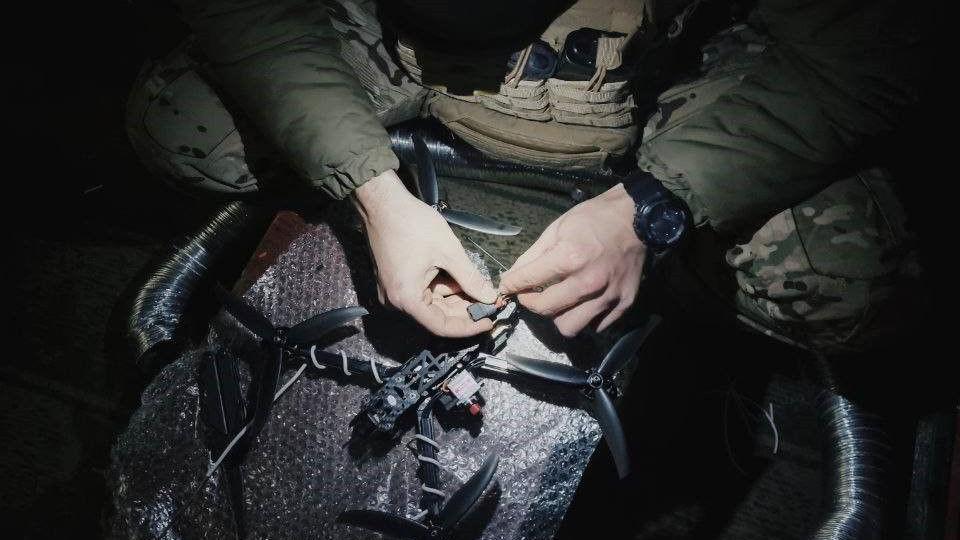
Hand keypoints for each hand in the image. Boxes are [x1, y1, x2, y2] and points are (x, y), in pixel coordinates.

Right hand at [354, 170, 497, 336]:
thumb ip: (471, 278)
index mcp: (406, 298)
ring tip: (479, 287)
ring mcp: (394, 291)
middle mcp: (396, 301)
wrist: (383, 202)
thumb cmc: (413, 224)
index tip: (488, 320)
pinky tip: (461, 279)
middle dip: (464, 310)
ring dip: (455, 297)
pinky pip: (423, 291)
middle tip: (489, 301)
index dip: (468, 326)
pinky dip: (442, 287)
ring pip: (432, 303)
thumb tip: (489, 297)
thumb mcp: (448, 252)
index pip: (441, 326)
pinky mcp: (396, 281)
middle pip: (436, 316)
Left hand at [500, 184, 644, 336]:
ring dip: (559, 316)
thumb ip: (533, 255)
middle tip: (532, 294)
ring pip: (570, 327)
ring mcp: (608, 296)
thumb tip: (513, 277)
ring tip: (560, 302)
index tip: (506, 288)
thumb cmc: (595, 219)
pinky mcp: (624, 303)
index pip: (528, 281)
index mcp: (570, 258)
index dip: (511, 286)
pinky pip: (595, 326)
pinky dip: (585, 318)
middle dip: (531, 303)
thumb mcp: (557, 228)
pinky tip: (583, 303)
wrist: (637, 218)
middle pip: (546, 310)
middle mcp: (589, 282)